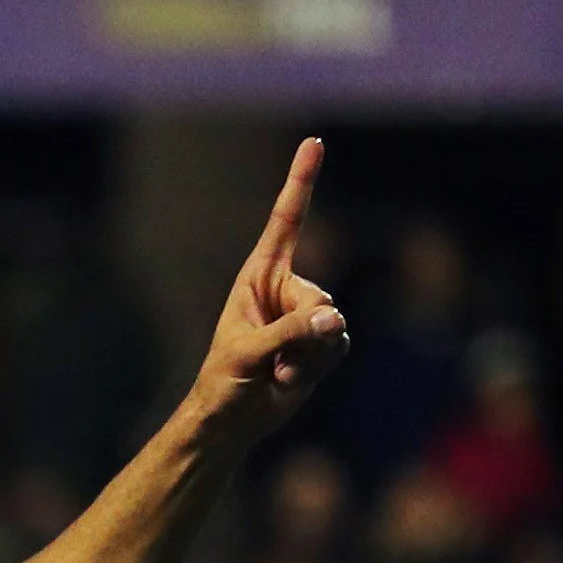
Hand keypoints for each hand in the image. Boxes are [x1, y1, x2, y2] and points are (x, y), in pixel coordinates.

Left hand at [186, 138, 348, 443]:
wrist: (232, 419)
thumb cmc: (223, 381)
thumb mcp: (248, 352)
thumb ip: (290, 332)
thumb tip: (334, 318)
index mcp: (258, 276)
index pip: (286, 220)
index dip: (301, 181)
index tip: (314, 142)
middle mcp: (286, 289)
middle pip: (320, 294)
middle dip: (302, 330)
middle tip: (273, 359)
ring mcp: (306, 315)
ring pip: (333, 323)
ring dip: (308, 355)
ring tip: (275, 370)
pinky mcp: (322, 342)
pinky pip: (339, 345)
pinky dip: (318, 366)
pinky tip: (290, 378)